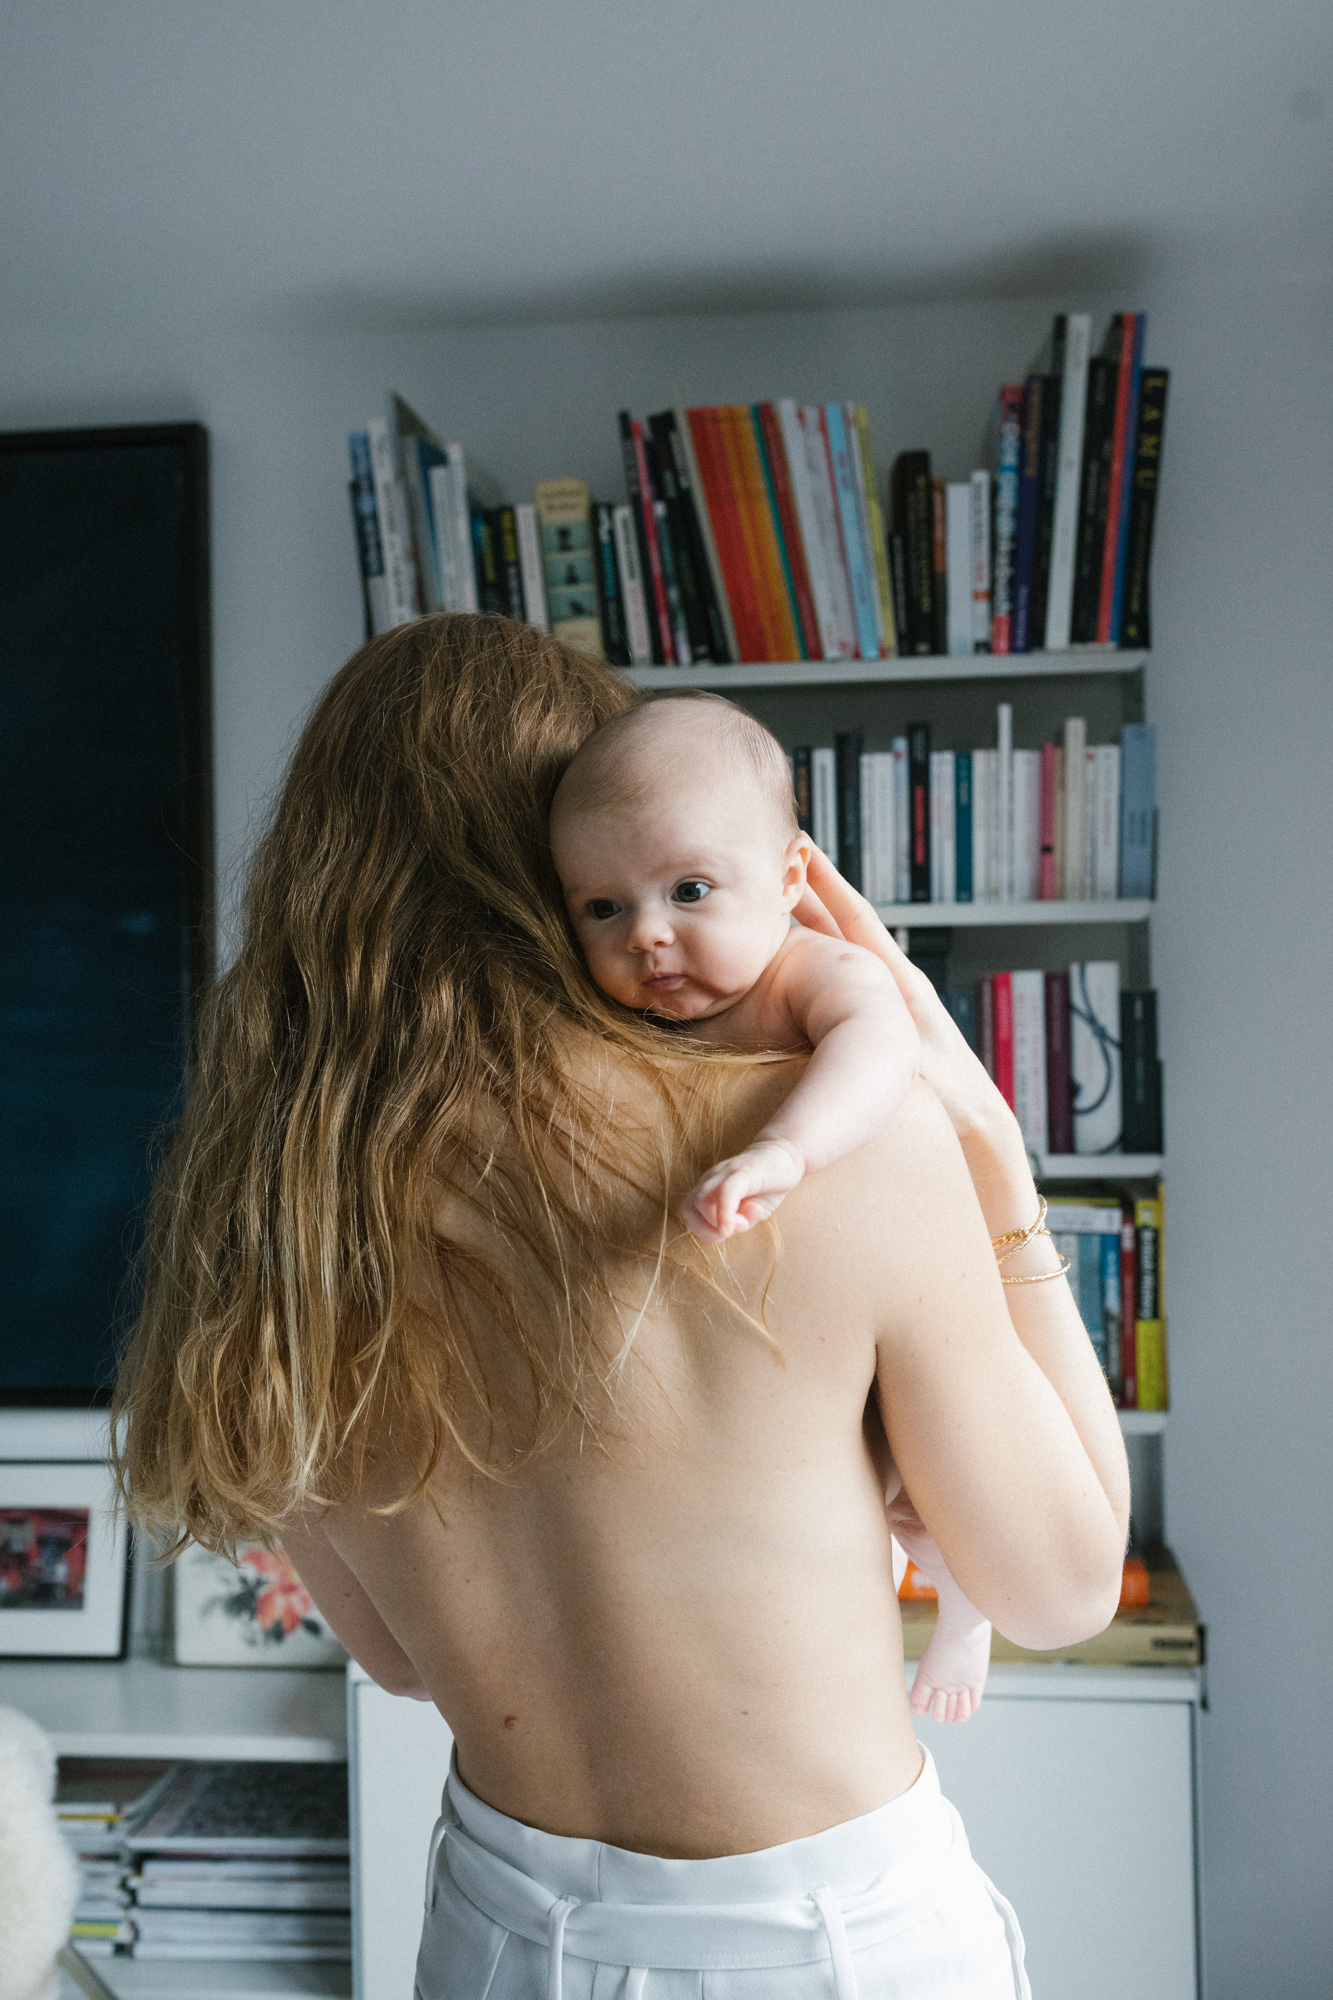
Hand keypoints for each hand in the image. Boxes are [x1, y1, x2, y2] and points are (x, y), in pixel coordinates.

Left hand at [681, 1138, 805, 1242]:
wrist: (787, 1154)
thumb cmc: (767, 1185)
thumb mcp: (752, 1212)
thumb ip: (739, 1222)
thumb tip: (732, 1226)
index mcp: (709, 1190)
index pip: (690, 1215)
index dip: (704, 1232)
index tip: (730, 1232)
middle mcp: (711, 1179)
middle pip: (688, 1210)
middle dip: (708, 1231)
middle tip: (736, 1228)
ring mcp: (725, 1173)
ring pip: (701, 1201)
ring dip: (718, 1222)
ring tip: (745, 1220)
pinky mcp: (743, 1171)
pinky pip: (726, 1191)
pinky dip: (725, 1212)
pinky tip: (739, 1224)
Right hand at [794, 850, 1009, 1147]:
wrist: (975, 1119)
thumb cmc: (946, 1094)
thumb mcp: (908, 1060)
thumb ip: (876, 1039)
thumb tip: (836, 1023)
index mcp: (898, 981)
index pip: (855, 918)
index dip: (829, 881)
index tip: (803, 847)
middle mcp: (890, 981)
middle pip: (842, 924)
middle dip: (812, 892)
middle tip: (780, 860)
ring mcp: (885, 998)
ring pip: (839, 948)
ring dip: (813, 922)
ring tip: (780, 900)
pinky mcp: (882, 1019)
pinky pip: (841, 978)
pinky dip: (819, 958)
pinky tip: (797, 960)